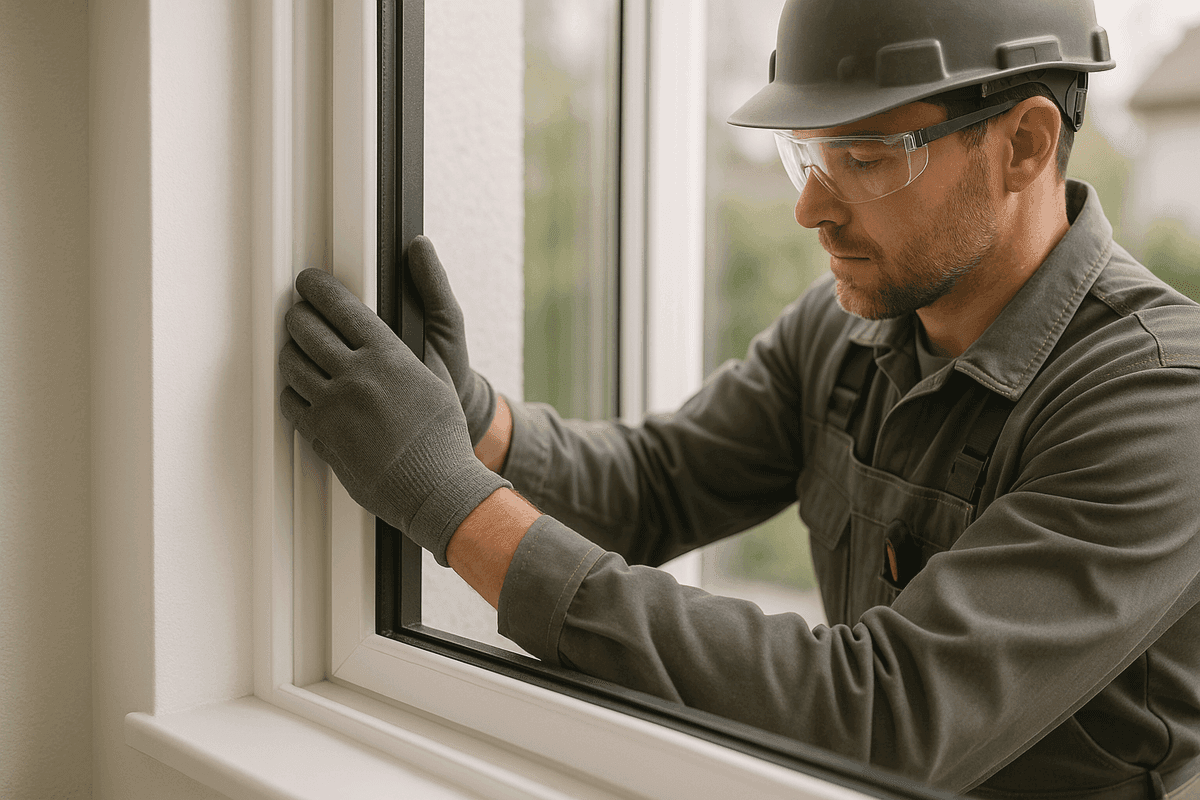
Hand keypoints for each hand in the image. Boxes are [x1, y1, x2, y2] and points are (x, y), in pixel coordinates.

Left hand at [278, 268, 510, 565]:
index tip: (308, 283)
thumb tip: (399, 287)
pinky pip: (290, 402)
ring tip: (298, 351)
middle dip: (298, 316)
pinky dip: (292, 391)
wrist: (435, 487)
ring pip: (291, 364)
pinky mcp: (321, 435)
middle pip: (305, 329)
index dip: (316, 288)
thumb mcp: (437, 372)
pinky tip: (302, 390)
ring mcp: (334, 406)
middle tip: (299, 315)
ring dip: (291, 352)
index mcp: (387, 355)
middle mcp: (356, 376)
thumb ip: (410, 335)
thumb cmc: (441, 435)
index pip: (338, 305)